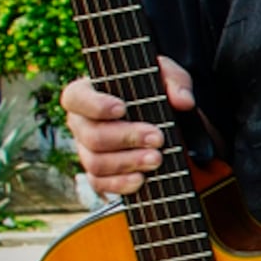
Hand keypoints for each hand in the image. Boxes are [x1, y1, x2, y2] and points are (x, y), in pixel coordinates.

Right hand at [61, 58, 194, 194]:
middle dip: (126, 138)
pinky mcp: (98, 173)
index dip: (95, 105)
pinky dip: (120, 184)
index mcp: (87, 93)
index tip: (121, 108)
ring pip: (96, 162)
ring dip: (128, 162)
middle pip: (92, 135)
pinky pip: (100, 183)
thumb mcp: (168, 77)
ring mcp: (87, 150)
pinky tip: (141, 179)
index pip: (76, 98)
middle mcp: (81, 123)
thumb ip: (175, 82)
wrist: (165, 116)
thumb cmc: (156, 89)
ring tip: (157, 159)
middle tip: (157, 138)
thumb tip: (183, 101)